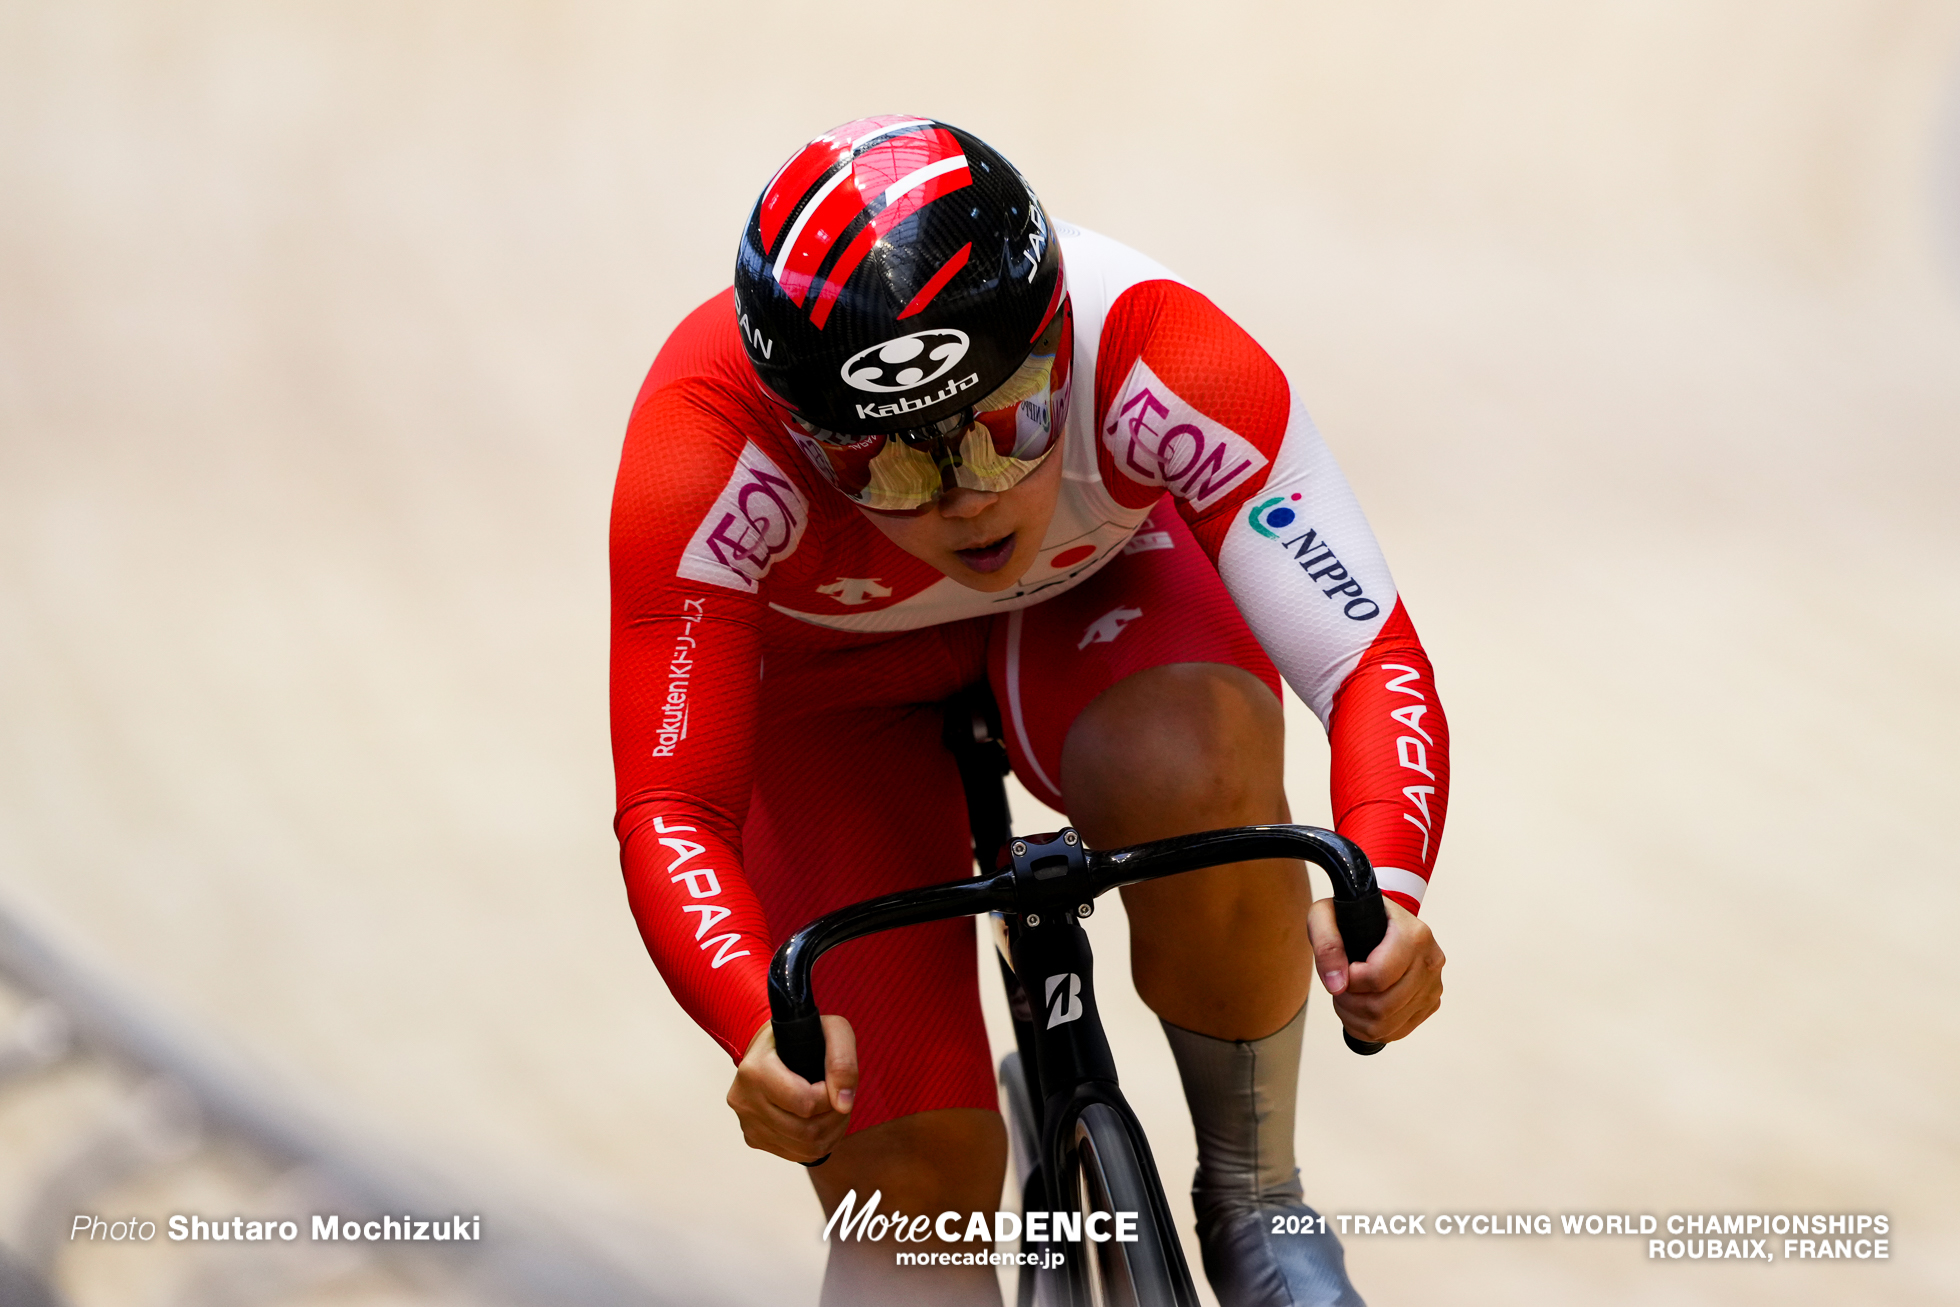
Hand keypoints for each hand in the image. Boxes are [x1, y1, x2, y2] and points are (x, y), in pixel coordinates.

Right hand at [726, 1016, 857, 1162]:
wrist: (772, 1047)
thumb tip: (843, 1104)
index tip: (835, 1082)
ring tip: (835, 1111)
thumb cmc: (804, 1036)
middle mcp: (745, 1099)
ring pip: (804, 1148)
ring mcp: (747, 1123)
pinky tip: (822, 1123)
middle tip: (842, 1100)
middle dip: (835, 1118)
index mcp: (755, 1070)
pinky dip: (818, 1144)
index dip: (832, 1097)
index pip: (805, 1103)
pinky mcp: (754, 1139)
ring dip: (831, 1134)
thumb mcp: (832, 1031)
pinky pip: (796, 1155)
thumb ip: (842, 1061)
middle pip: (806, 1131)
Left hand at [1307, 897, 1443, 1043]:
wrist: (1380, 920)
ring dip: (1356, 1019)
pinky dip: (1370, 1028)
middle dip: (1349, 1004)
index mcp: (1413, 935)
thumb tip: (1336, 984)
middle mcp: (1430, 961)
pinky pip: (1397, 1032)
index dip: (1349, 982)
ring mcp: (1433, 985)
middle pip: (1382, 1006)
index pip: (1377, 977)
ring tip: (1347, 998)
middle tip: (1338, 988)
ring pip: (1387, 1025)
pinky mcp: (1430, 1003)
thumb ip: (1326, 944)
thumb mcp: (1326, 915)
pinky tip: (1360, 1010)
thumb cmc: (1354, 916)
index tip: (1342, 970)